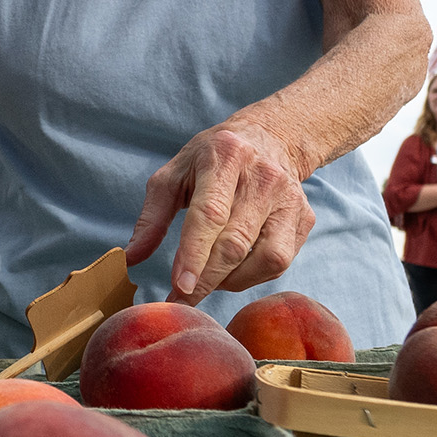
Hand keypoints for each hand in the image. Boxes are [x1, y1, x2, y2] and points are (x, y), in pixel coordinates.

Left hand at [122, 122, 317, 302]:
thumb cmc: (211, 160)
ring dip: (230, 281)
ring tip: (206, 280)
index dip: (194, 254)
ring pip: (265, 258)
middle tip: (180, 299)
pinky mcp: (305, 218)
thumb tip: (131, 258)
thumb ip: (152, 216)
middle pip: (236, 243)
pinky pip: (280, 262)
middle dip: (205, 280)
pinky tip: (231, 271)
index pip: (210, 213)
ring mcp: (290, 199)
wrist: (270, 137)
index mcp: (226, 157)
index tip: (178, 287)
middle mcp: (263, 177)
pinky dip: (251, 276)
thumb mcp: (175, 174)